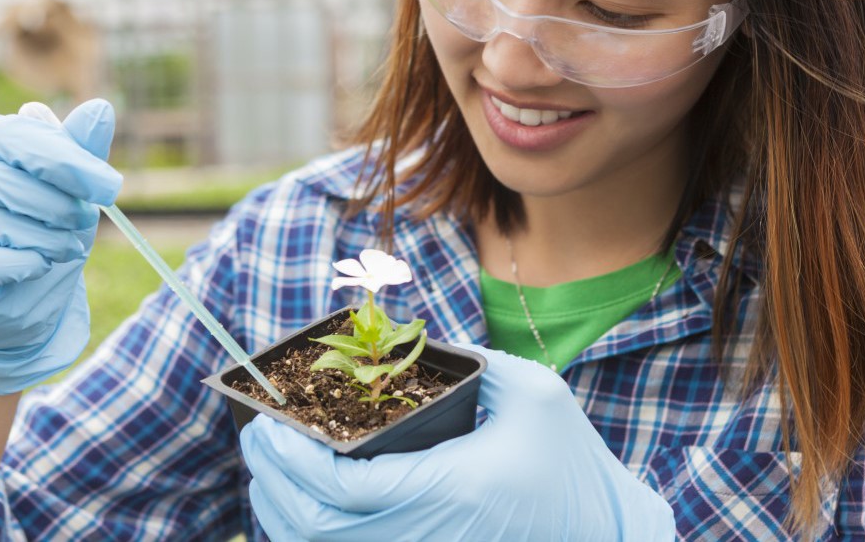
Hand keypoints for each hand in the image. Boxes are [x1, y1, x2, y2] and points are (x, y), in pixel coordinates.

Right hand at [0, 100, 121, 394]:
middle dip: (56, 205)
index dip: (63, 159)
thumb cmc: (37, 232)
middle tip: (84, 221)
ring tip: (66, 246)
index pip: (11, 137)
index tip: (109, 186)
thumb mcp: (65, 190)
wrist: (14, 300)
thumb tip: (100, 109)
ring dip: (47, 239)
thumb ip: (78, 152)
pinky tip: (40, 265)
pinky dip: (23, 265)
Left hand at [239, 345, 674, 540]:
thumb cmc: (573, 465)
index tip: (266, 430)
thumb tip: (401, 343)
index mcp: (448, 491)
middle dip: (272, 485)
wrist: (608, 536)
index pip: (340, 488)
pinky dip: (312, 539)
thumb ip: (465, 362)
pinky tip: (304, 510)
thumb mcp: (531, 395)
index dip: (290, 461)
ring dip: (283, 516)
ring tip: (272, 472)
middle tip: (256, 444)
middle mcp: (426, 537)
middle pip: (314, 530)